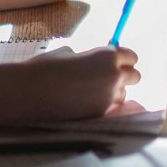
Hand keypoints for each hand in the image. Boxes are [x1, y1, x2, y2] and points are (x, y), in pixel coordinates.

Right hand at [0, 46, 139, 122]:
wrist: (31, 90)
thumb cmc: (46, 67)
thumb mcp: (69, 54)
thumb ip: (88, 58)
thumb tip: (93, 63)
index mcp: (107, 56)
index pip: (131, 57)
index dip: (122, 59)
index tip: (114, 63)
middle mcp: (114, 76)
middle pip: (135, 76)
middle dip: (124, 76)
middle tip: (107, 78)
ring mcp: (109, 97)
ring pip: (123, 94)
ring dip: (113, 93)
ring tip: (90, 92)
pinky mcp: (100, 113)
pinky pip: (109, 108)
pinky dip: (101, 105)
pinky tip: (83, 102)